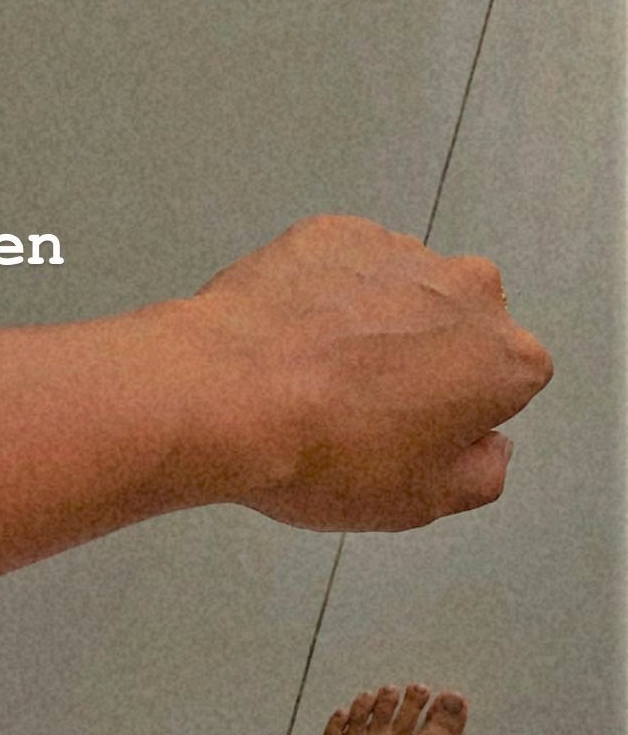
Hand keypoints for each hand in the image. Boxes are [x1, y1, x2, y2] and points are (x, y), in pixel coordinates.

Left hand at [157, 213, 554, 531]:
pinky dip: (325, 296)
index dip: (461, 414)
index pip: (508, 384)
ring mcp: (399, 251)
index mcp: (505, 358)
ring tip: (316, 376)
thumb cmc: (327, 453)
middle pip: (460, 329)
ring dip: (375, 326)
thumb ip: (481, 473)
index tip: (415, 435)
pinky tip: (289, 340)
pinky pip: (343, 268)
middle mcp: (468, 288)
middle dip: (426, 360)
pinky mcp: (335, 233)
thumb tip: (489, 448)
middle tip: (364, 409)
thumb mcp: (422, 501)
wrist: (226, 394)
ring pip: (402, 293)